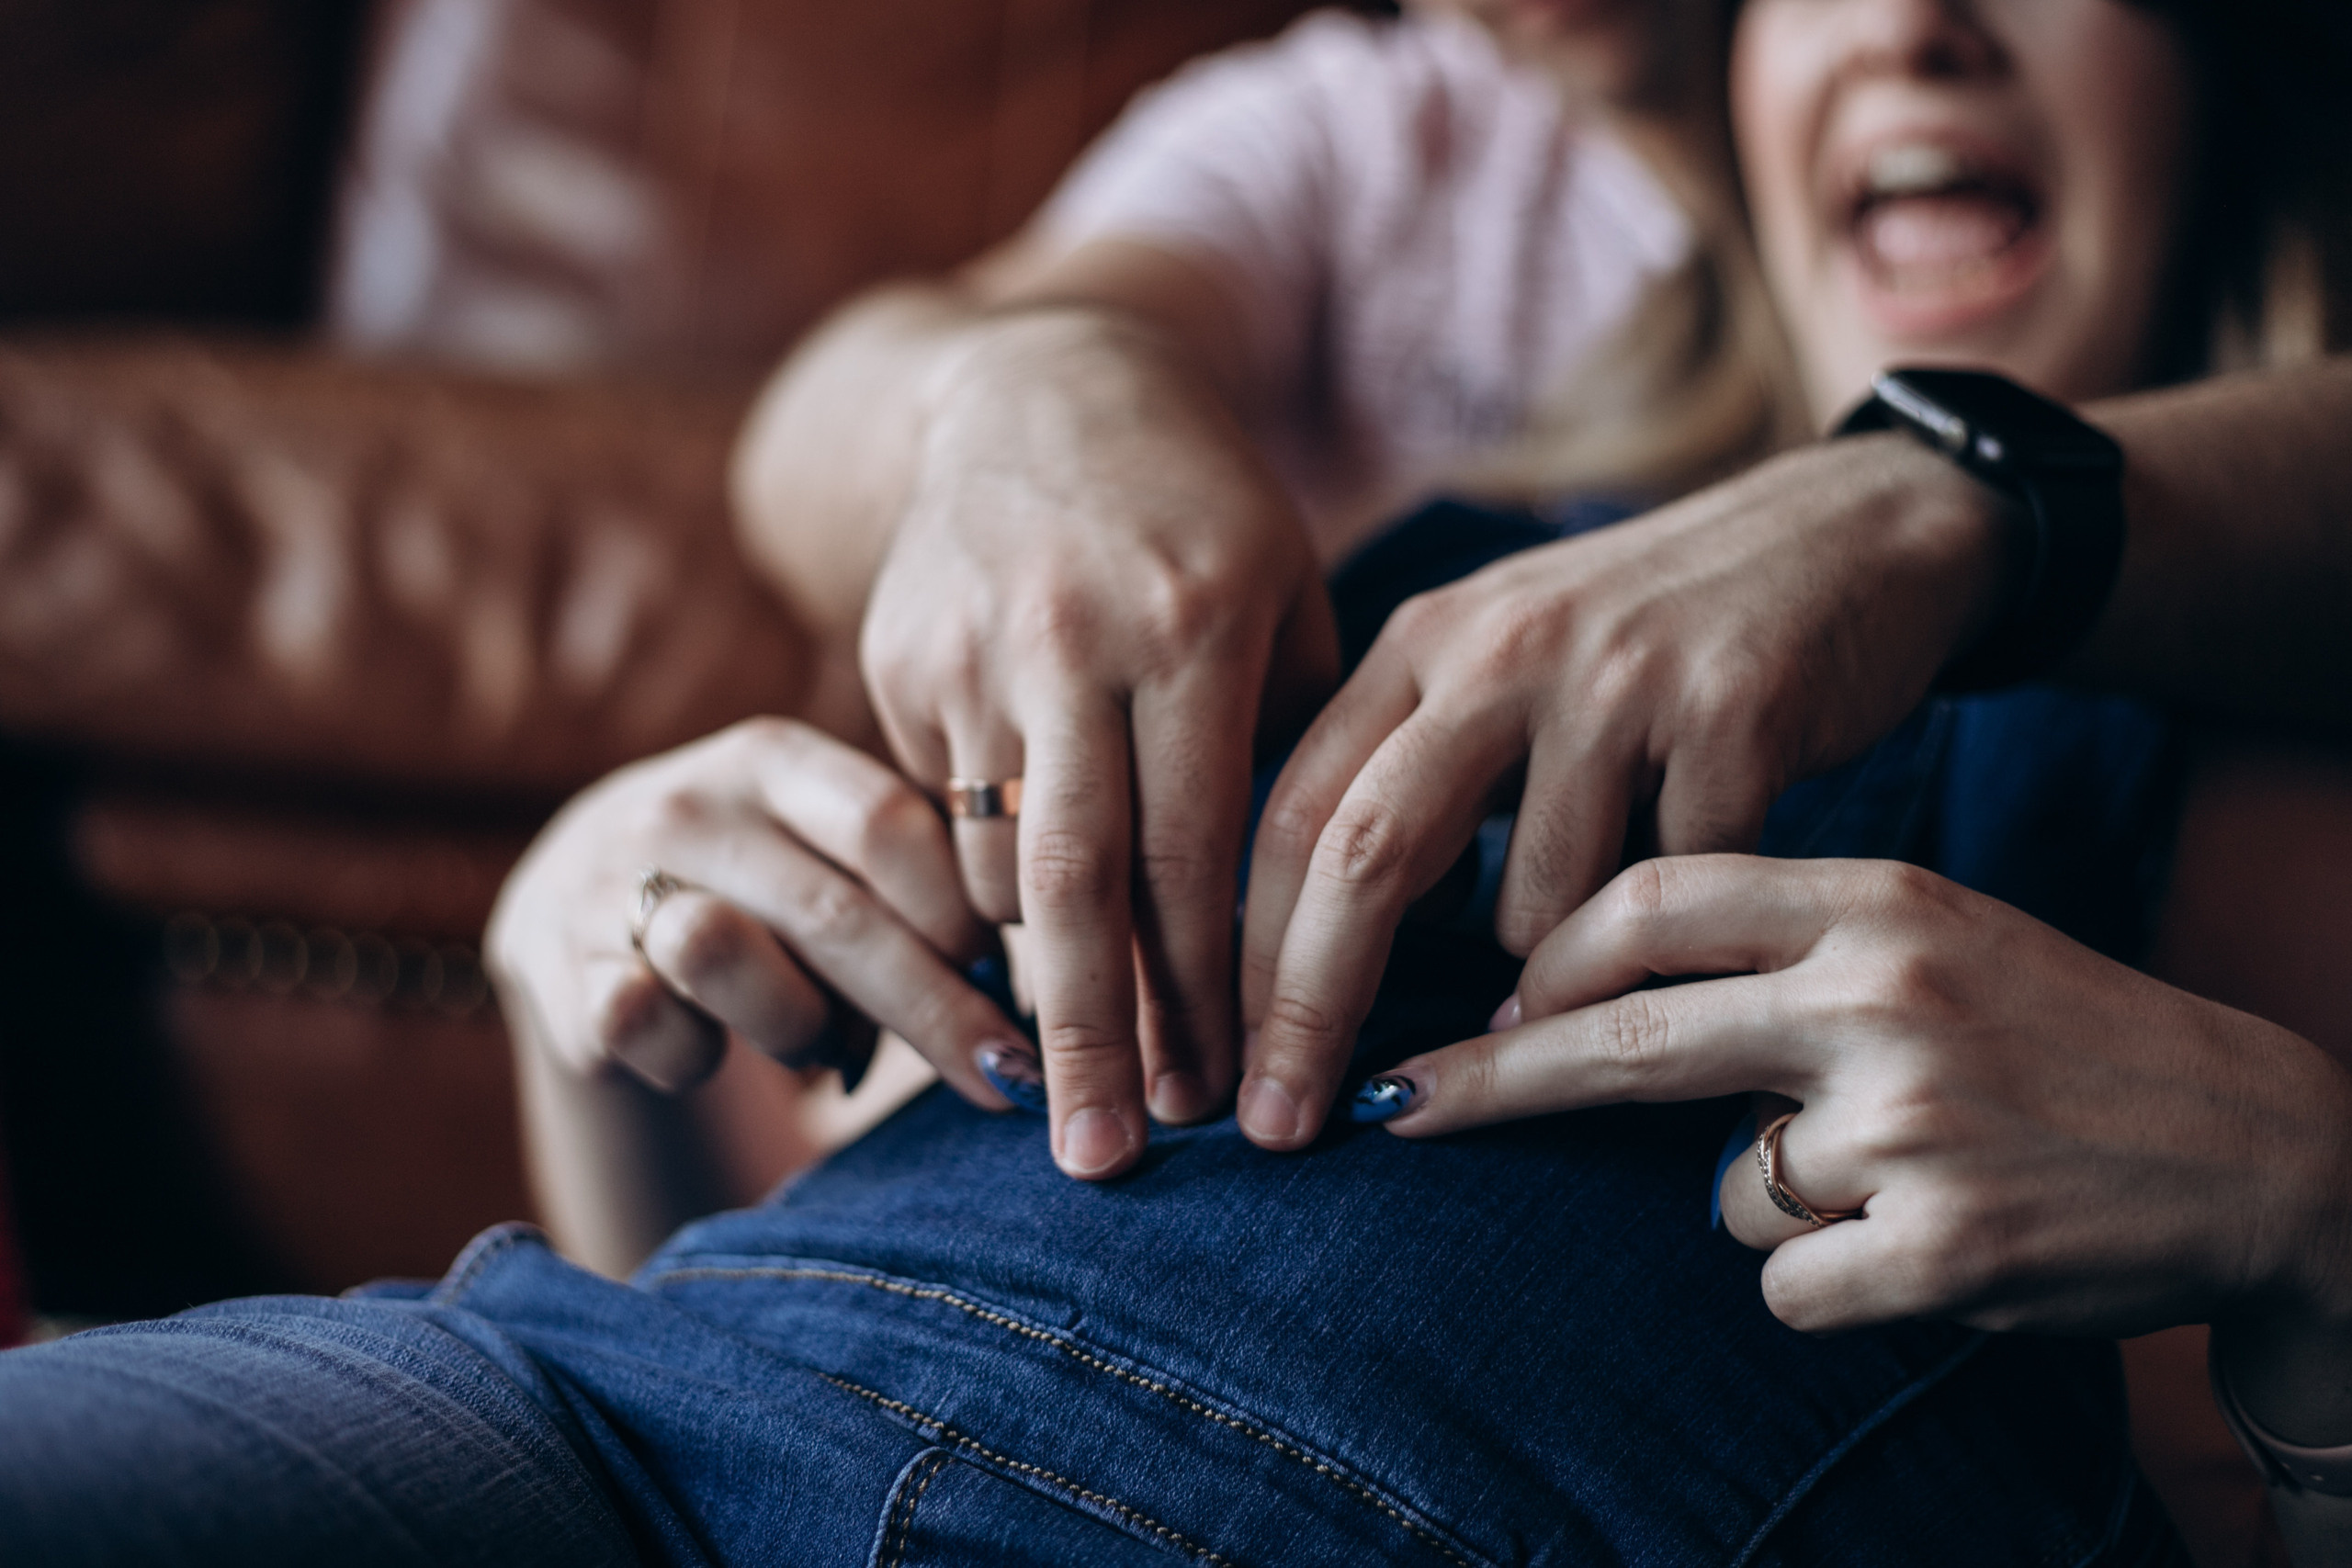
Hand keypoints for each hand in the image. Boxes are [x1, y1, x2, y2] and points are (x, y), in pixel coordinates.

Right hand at [486, 717, 1020, 1111]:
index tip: (1013, 983)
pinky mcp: (558, 963)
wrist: (576, 900)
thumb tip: (1022, 1009)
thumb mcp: (826, 854)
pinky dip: (694, 1058)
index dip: (962, 914)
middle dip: (936, 1012)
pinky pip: (648, 1025)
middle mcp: (689, 803)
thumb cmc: (760, 889)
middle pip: (835, 911)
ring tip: (814, 1042)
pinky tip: (707, 1051)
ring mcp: (608, 876)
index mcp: (776, 758)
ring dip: (797, 1025)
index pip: (892, 823)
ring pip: (728, 955)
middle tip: (1004, 1083)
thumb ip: (914, 891)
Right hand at [859, 307, 1336, 1178]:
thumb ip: (1303, 743)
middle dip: (1094, 1035)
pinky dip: (986, 894)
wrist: (1034, 394)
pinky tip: (1027, 939)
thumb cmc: (1199, 512)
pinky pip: (938, 819)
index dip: (1207, 987)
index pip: (1198, 845)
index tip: (1221, 1098)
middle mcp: (1072, 637)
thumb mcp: (1287, 593)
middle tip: (1102, 1160)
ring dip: (1039, 982)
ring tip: (1076, 1072)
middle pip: (1074, 879)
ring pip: (992, 863)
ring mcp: (969, 650)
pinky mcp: (895, 661)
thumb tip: (1339, 919)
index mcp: (1197, 620)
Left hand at [1235, 434, 2010, 1149]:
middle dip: (1310, 1005)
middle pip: (1364, 854)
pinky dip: (1680, 941)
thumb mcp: (1506, 664)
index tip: (1229, 1070)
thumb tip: (1322, 946)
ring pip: (1537, 907)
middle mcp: (1502, 648)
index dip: (1244, 953)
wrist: (1856, 532)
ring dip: (1555, 975)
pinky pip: (1675, 893)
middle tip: (1284, 1125)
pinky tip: (1710, 911)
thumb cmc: (1654, 636)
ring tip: (1611, 950)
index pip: (1293, 810)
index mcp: (1426, 640)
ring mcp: (1619, 679)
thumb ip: (1417, 776)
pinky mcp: (1735, 714)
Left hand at [1372, 854, 2351, 1336]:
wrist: (2255, 1143)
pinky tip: (1930, 1240)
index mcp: (1876, 899)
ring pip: (1724, 1186)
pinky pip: (1788, 1277)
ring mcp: (1911, 1121)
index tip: (1481, 1004)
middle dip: (1493, 1080)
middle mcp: (1884, 994)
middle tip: (1397, 1108)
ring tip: (1909, 1174)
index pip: (1652, 904)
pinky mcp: (1938, 1242)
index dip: (1543, 960)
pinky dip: (1831, 1277)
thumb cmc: (2055, 1037)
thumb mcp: (1929, 935)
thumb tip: (1579, 994)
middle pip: (1627, 1042)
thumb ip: (1778, 946)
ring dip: (1779, 1199)